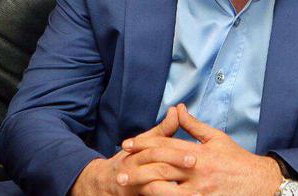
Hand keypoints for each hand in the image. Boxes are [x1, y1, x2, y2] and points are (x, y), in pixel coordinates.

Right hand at [71, 106, 199, 195]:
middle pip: (156, 169)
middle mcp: (133, 170)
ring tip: (195, 195)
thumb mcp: (143, 143)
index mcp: (136, 154)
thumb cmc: (128, 161)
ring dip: (174, 193)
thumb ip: (162, 130)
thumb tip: (176, 109)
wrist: (101, 185)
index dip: (175, 154)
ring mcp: (133, 187)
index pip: (156, 152)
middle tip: (196, 173)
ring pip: (154, 189)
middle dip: (176, 169)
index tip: (195, 158)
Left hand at [122, 104, 283, 195]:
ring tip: (128, 187)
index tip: (127, 145)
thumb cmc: (237, 160)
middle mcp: (197, 172)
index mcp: (199, 153)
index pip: (165, 146)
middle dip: (137, 168)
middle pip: (160, 168)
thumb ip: (193, 126)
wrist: (260, 184)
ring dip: (144, 188)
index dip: (143, 144)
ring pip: (164, 190)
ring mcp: (199, 192)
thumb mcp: (216, 138)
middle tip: (119, 170)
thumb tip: (178, 108)